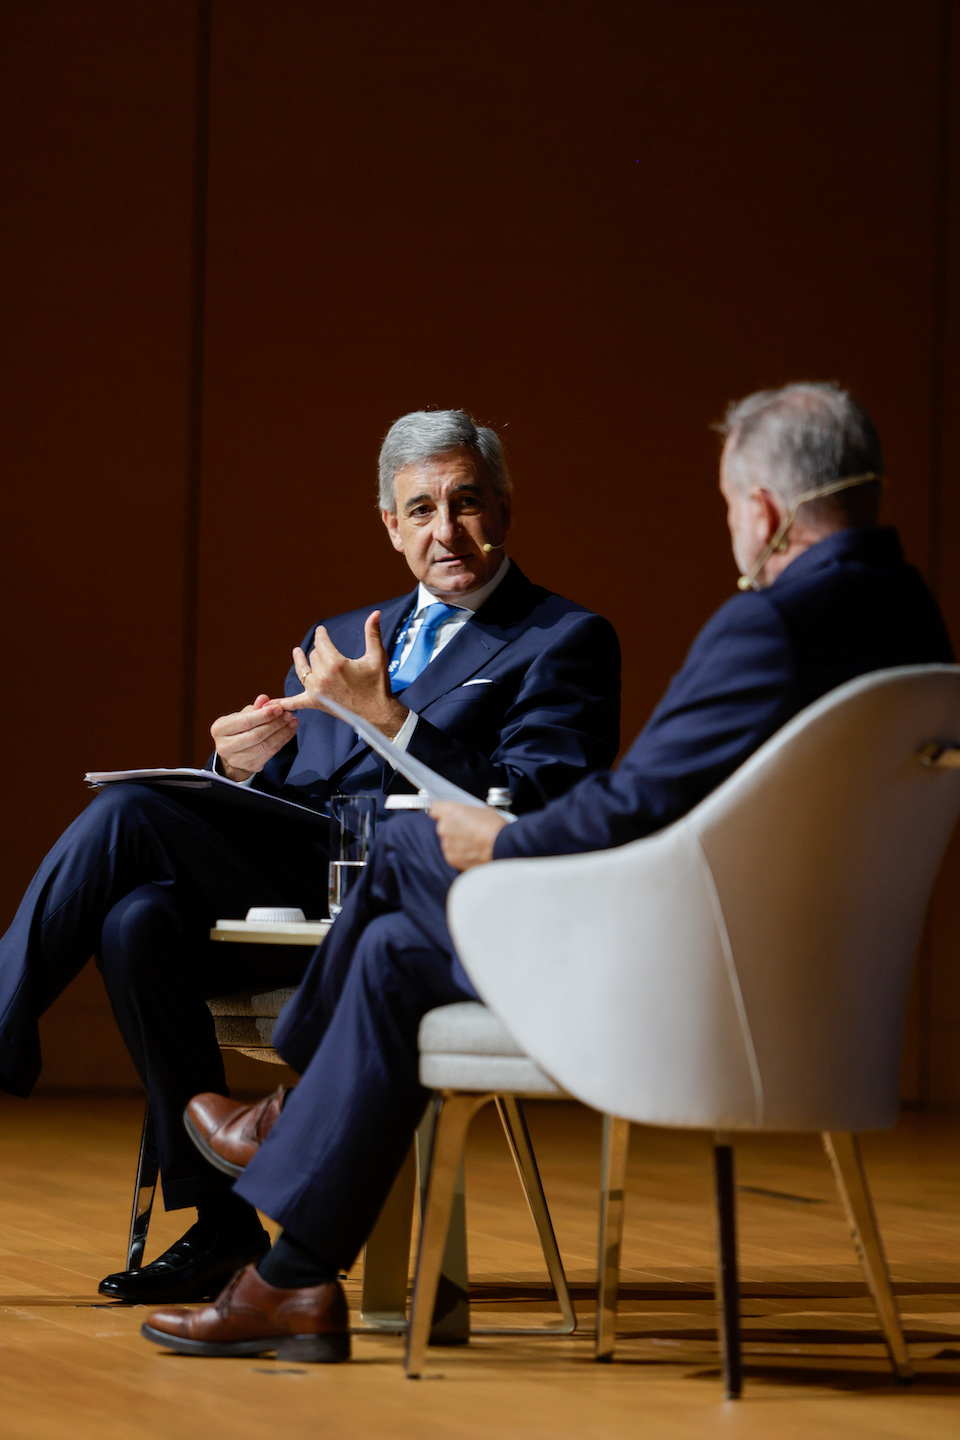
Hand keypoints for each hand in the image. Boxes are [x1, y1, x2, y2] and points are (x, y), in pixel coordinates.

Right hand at [211, 694, 297, 781]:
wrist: (234, 752)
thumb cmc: (238, 729)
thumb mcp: (241, 716)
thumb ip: (254, 708)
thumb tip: (264, 699)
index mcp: (219, 729)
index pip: (245, 722)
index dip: (264, 715)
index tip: (279, 708)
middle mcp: (225, 746)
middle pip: (255, 735)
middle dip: (275, 724)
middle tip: (289, 715)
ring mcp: (237, 759)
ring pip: (264, 746)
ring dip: (282, 733)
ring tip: (292, 722)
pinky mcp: (250, 766)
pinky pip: (270, 753)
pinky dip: (282, 741)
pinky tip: (289, 731)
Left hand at [279, 611, 409, 737]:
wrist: (378, 713)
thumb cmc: (378, 685)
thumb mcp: (377, 657)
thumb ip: (373, 633)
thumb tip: (375, 613)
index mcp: (336, 663)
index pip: (321, 642)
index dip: (321, 634)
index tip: (321, 631)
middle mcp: (323, 676)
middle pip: (313, 655)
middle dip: (320, 650)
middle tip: (327, 650)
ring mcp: (317, 691)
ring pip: (303, 670)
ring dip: (300, 662)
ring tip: (297, 653)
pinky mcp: (315, 703)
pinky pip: (295, 702)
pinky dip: (283, 702)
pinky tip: (270, 703)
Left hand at [430, 801, 507, 871]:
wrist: (501, 847)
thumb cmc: (495, 828)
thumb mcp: (481, 810)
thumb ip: (467, 812)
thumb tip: (466, 815)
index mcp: (450, 812)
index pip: (435, 809)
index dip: (442, 812)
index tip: (446, 814)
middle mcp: (445, 828)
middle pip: (443, 826)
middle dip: (453, 828)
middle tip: (468, 829)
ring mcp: (447, 845)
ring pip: (448, 842)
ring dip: (456, 842)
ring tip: (473, 842)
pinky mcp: (452, 859)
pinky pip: (453, 854)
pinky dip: (460, 854)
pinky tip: (473, 851)